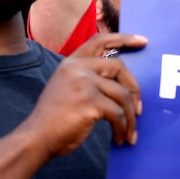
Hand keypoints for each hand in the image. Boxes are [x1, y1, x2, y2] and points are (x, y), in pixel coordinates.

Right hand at [22, 33, 147, 158]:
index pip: (100, 41)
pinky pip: (118, 113)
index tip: (143, 41)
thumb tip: (124, 85)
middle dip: (135, 89)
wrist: (36, 139)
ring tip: (129, 132)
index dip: (124, 39)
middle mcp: (76, 69)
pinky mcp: (89, 102)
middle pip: (120, 67)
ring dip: (130, 117)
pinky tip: (119, 137)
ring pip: (123, 94)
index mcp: (71, 63)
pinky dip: (122, 127)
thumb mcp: (68, 89)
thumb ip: (88, 79)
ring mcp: (83, 83)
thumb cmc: (55, 120)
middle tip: (139, 109)